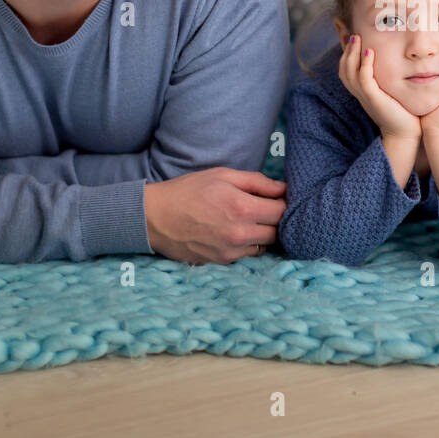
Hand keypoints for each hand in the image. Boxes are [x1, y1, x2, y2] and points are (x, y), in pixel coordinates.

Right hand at [144, 167, 285, 263]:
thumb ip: (257, 182)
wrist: (154, 217)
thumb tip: (284, 188)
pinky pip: (246, 255)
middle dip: (276, 220)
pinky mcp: (221, 262)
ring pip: (264, 246)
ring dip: (263, 234)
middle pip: (278, 232)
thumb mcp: (223, 175)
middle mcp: (240, 234)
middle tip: (266, 210)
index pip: (282, 212)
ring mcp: (231, 251)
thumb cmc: (188, 191)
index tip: (278, 198)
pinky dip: (246, 245)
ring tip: (248, 221)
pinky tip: (233, 232)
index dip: (284, 204)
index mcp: (242, 208)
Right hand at [337, 34, 420, 138]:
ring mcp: (365, 96)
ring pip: (349, 71)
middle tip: (352, 34)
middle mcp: (359, 93)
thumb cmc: (402, 112)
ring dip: (352, 53)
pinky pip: (364, 79)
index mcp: (361, 91)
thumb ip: (386, 78)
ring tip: (357, 38)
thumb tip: (396, 62)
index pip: (346, 69)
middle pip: (343, 68)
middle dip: (346, 49)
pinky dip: (365, 64)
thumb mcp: (390, 91)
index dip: (345, 52)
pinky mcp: (373, 99)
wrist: (405, 133)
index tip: (348, 35)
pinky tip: (370, 52)